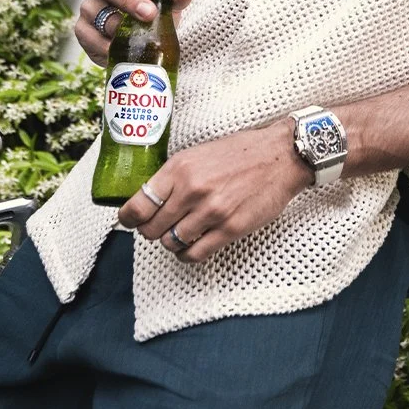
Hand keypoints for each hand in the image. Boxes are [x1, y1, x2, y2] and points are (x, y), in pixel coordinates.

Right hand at [75, 0, 192, 66]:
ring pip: (96, 11)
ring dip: (117, 24)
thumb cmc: (152, 13)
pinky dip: (103, 44)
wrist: (139, 40)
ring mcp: (90, 7)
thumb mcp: (168, 5)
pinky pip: (88, 35)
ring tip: (136, 35)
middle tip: (149, 13)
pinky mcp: (83, 30)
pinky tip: (117, 49)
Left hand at [117, 121, 313, 262]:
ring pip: (171, 243)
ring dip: (171, 242)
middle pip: (151, 229)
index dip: (128, 219)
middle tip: (158, 227)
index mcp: (180, 168)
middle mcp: (192, 190)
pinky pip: (195, 254)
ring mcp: (212, 211)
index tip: (129, 221)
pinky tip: (190, 246)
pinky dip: (187, 255)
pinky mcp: (230, 228)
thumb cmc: (241, 153)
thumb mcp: (198, 154)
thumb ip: (174, 176)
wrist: (281, 156)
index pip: (138, 205)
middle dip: (150, 232)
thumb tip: (149, 199)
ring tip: (178, 235)